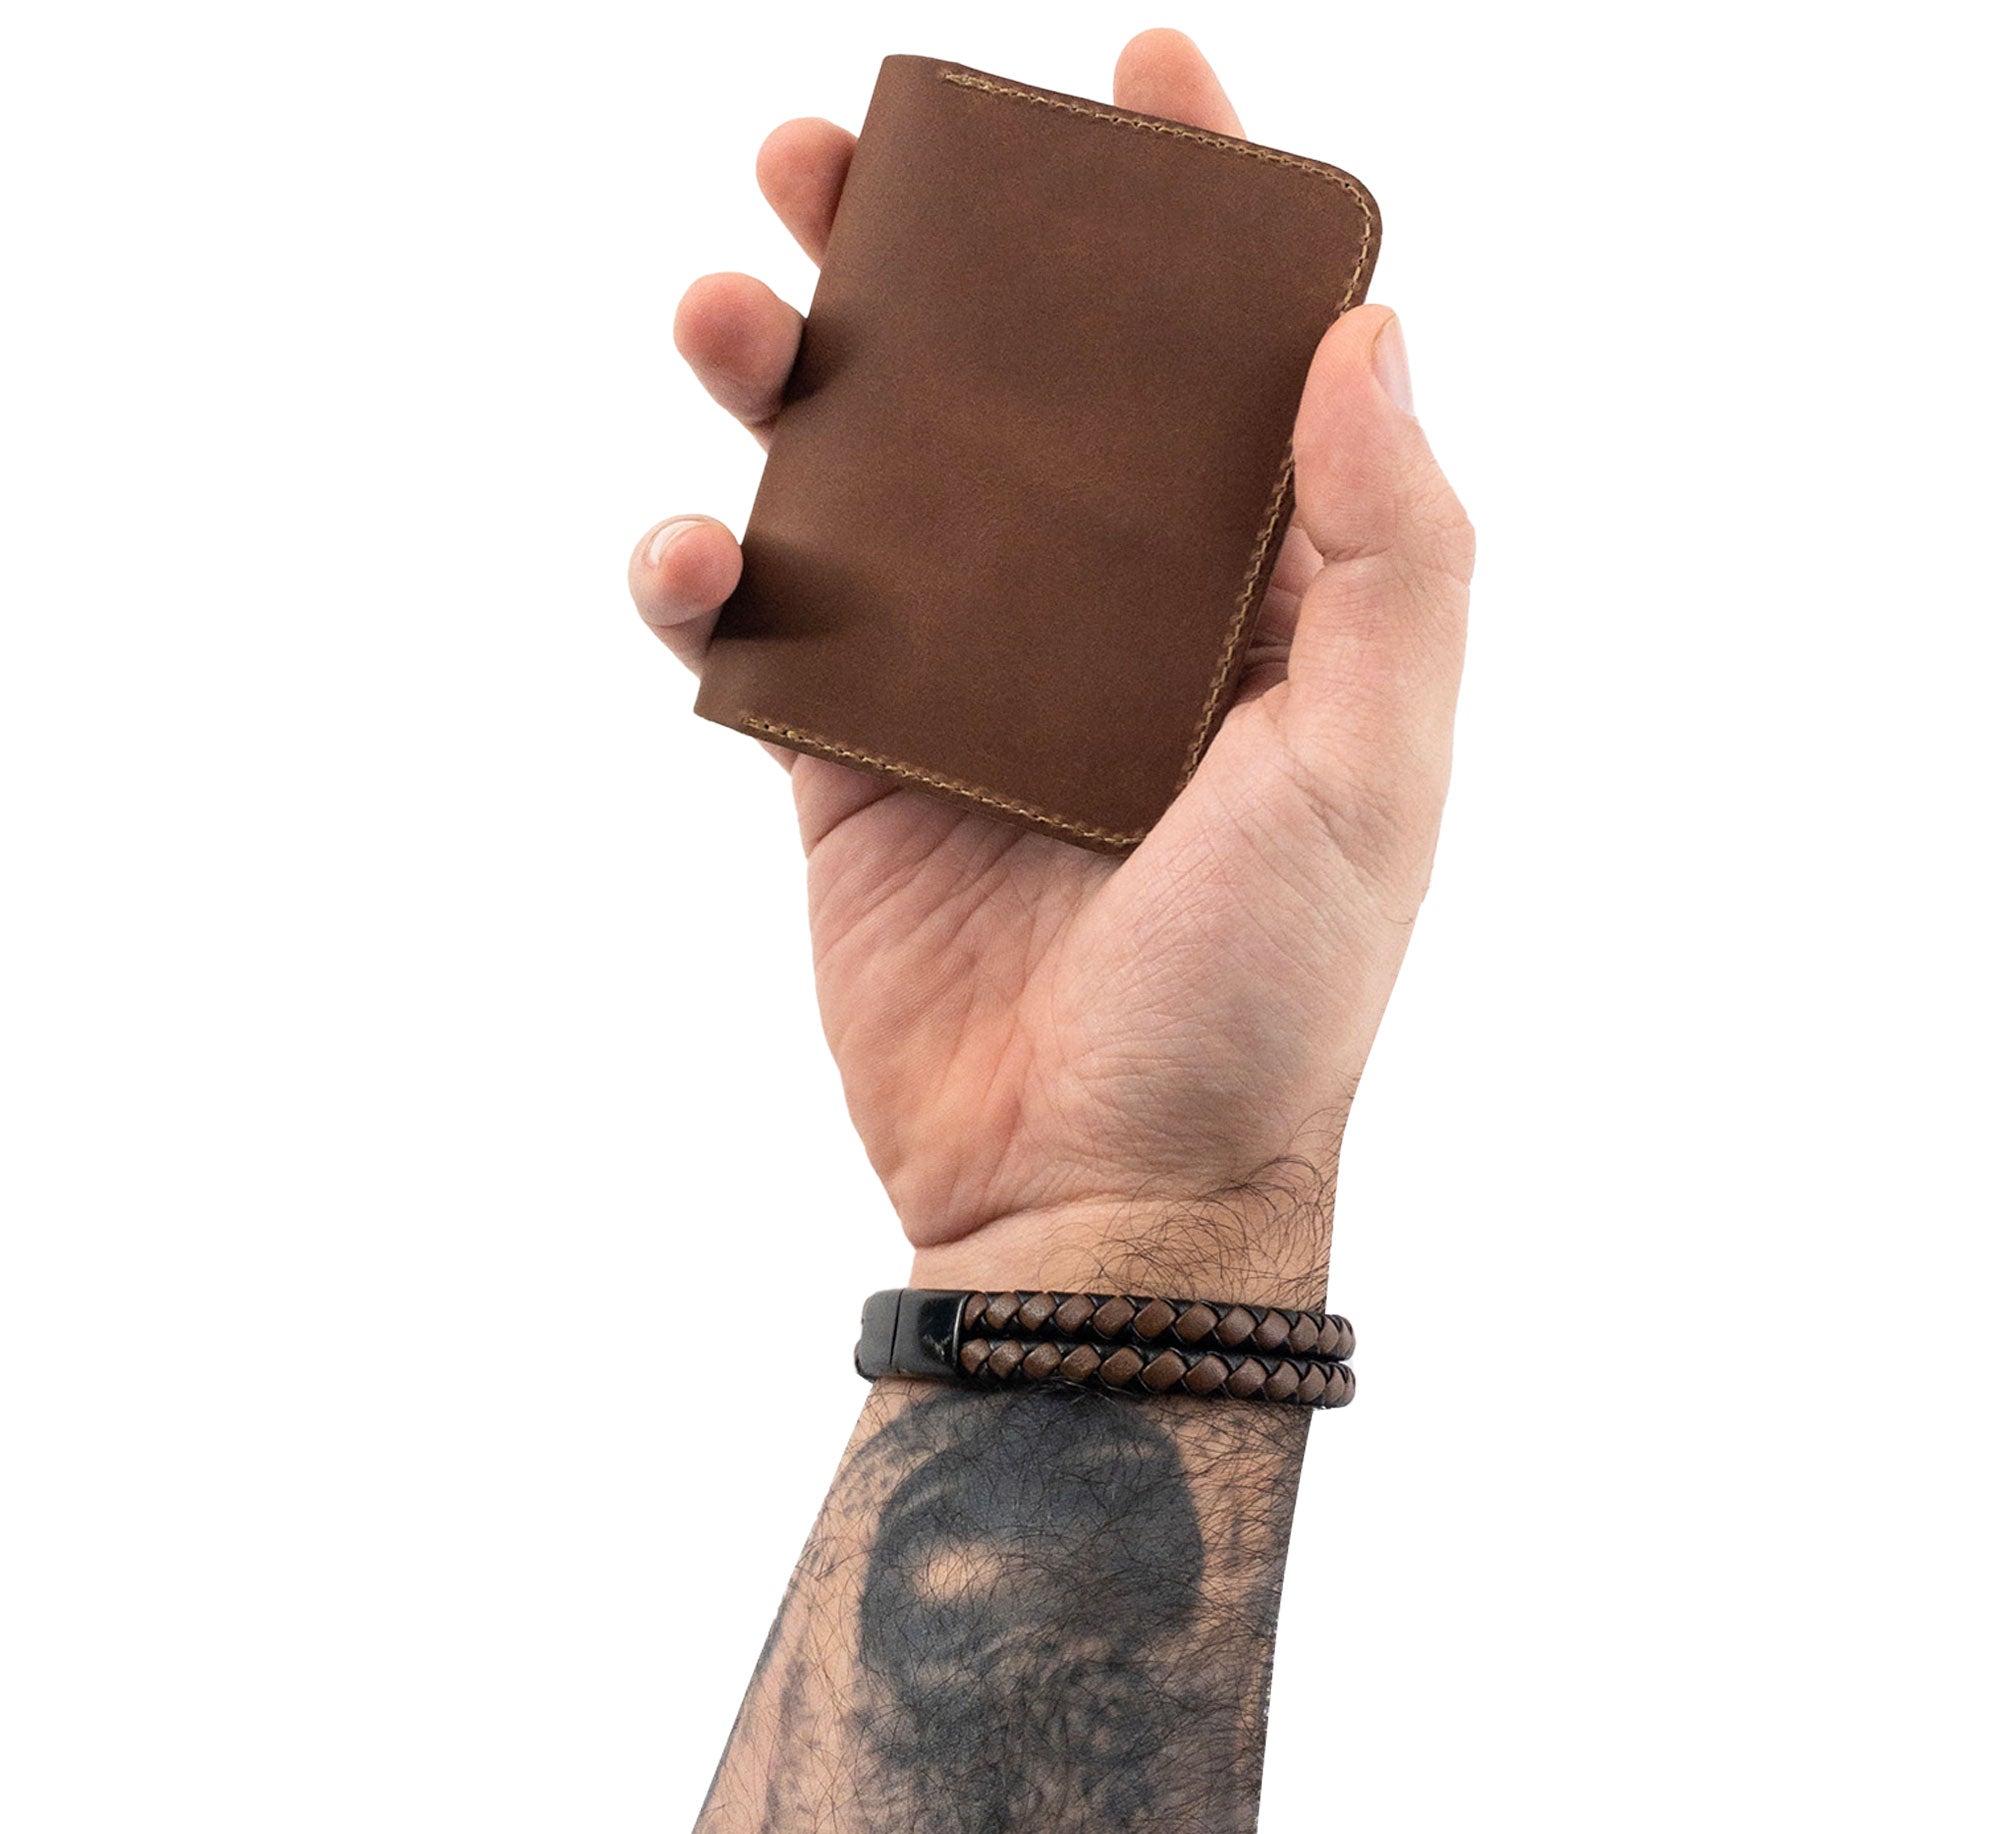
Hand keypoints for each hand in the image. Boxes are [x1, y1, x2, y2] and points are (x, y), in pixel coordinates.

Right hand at [632, 31, 1472, 1305]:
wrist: (1100, 1189)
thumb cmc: (1260, 994)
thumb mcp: (1374, 768)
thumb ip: (1391, 552)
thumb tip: (1364, 332)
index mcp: (1252, 603)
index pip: (1225, 368)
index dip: (1190, 214)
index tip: (1146, 73)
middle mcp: (1109, 624)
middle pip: (1016, 392)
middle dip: (937, 254)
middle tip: (849, 149)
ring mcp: (971, 691)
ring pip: (869, 486)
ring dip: (790, 379)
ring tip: (724, 302)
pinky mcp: (856, 770)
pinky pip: (768, 640)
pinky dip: (712, 582)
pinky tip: (695, 557)